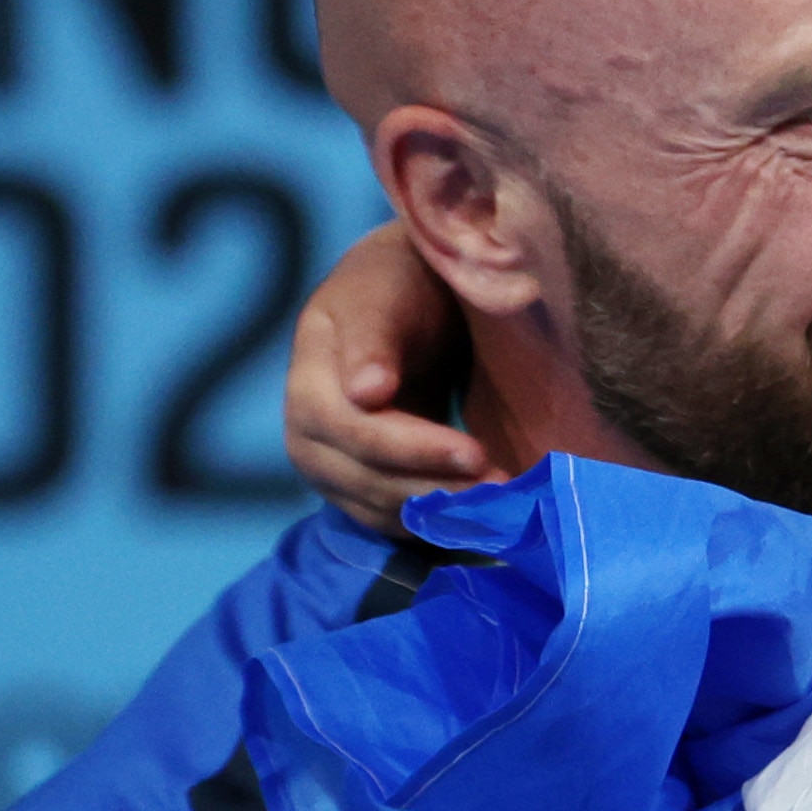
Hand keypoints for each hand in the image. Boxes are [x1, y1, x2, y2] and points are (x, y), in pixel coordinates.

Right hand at [283, 221, 498, 529]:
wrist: (394, 300)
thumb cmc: (394, 286)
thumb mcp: (383, 295)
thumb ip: (373, 338)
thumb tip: (366, 392)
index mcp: (309, 384)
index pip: (357, 434)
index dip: (415, 449)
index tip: (475, 453)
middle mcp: (307, 438)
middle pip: (370, 481)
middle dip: (438, 488)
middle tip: (504, 488)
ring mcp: (330, 471)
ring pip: (384, 510)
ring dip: (444, 513)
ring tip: (504, 505)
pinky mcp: (357, 493)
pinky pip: (395, 523)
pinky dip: (438, 523)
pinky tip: (483, 516)